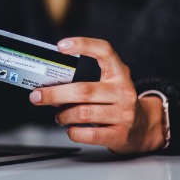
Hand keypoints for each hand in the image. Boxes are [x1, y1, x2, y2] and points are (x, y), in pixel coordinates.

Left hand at [29, 37, 164, 153]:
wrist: (142, 128)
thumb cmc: (116, 104)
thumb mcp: (107, 87)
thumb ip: (83, 85)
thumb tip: (49, 90)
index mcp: (120, 73)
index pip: (105, 51)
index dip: (83, 45)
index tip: (60, 46)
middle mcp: (123, 91)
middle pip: (83, 90)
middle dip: (54, 94)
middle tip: (37, 96)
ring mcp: (124, 114)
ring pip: (83, 113)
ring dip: (63, 115)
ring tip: (58, 116)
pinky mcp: (119, 135)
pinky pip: (89, 134)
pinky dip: (73, 132)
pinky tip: (71, 129)